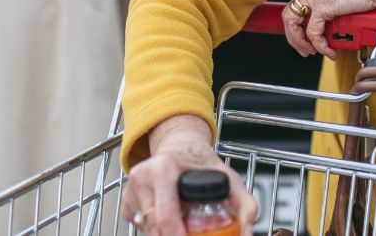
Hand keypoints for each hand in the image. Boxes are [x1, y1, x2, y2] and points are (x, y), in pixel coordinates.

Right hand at [122, 115, 257, 234]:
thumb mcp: (228, 177)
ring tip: (184, 224)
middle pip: (155, 228)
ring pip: (148, 230)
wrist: (179, 147)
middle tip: (192, 233)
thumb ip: (245, 203)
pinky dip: (156, 230)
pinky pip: (141, 227)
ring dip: (167, 233)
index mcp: (164, 168)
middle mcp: (143, 177)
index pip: (166, 217)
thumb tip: (248, 228)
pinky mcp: (126, 202)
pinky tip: (171, 218)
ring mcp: (131, 190)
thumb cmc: (200, 163)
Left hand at [284, 0, 375, 59]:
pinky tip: (329, 50)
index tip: (306, 39)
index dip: (297, 26)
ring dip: (301, 42)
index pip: (298, 7)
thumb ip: (337, 9)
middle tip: (305, 50)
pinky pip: (313, 32)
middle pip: (289, 15)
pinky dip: (319, 45)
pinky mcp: (324, 6)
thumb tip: (337, 28)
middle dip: (295, 37)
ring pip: (294, 23)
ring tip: (314, 52)